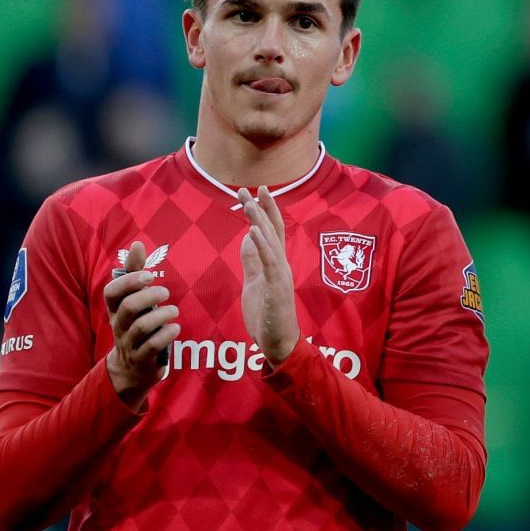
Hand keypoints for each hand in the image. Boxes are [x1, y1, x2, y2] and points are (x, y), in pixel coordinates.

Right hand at [103, 241, 178, 408]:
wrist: (131, 369)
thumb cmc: (136, 325)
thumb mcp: (133, 301)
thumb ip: (134, 273)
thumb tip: (137, 244)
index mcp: (116, 309)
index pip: (111, 292)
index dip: (128, 281)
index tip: (149, 275)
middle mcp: (120, 325)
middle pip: (128, 308)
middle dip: (148, 296)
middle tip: (165, 292)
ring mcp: (130, 343)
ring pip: (141, 327)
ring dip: (161, 315)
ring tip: (173, 310)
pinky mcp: (143, 359)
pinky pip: (153, 346)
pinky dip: (167, 334)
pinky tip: (175, 328)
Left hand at [239, 187, 299, 362]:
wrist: (279, 343)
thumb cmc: (267, 315)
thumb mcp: (254, 282)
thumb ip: (252, 260)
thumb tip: (248, 236)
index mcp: (275, 264)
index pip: (271, 231)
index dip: (265, 210)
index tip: (256, 191)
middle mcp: (281, 265)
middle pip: (272, 230)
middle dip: (261, 208)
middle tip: (252, 187)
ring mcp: (280, 275)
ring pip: (270, 242)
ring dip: (259, 220)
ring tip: (250, 202)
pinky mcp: (277, 288)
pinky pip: (269, 262)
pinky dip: (262, 244)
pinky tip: (254, 230)